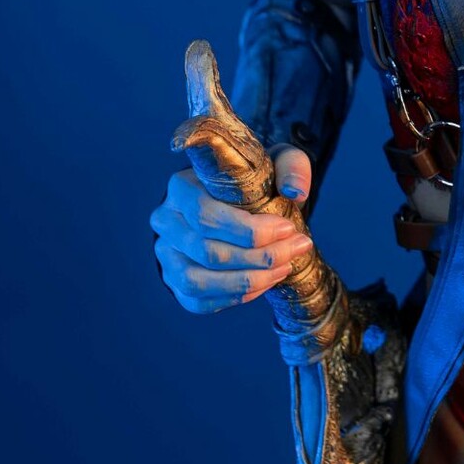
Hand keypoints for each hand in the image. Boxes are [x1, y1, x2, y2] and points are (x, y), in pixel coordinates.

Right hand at [150, 148, 315, 314]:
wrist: (237, 205)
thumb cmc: (254, 182)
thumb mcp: (275, 162)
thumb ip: (291, 166)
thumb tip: (295, 191)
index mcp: (181, 187)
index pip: (206, 215)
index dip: (249, 230)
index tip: (288, 228)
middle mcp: (166, 221)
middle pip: (206, 251)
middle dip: (259, 256)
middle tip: (297, 248)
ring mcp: (165, 254)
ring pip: (198, 281)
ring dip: (248, 281)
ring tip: (284, 268)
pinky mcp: (174, 281)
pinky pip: (198, 301)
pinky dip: (235, 297)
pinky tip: (266, 282)